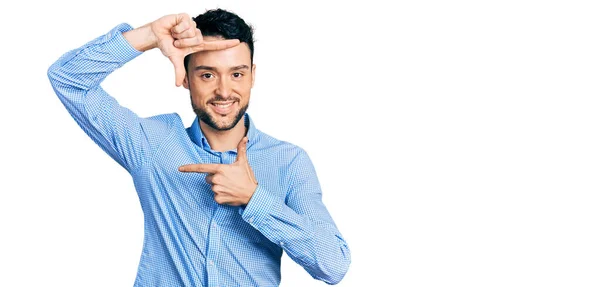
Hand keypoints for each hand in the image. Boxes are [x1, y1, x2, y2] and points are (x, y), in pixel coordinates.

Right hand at [124, 13, 239, 85]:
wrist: (156, 35)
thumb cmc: (167, 45)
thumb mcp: (175, 59)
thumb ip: (179, 71)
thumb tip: (178, 85)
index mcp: (198, 44)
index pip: (215, 45)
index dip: (227, 44)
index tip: (238, 42)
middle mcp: (197, 34)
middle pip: (197, 39)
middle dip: (183, 42)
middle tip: (176, 42)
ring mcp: (193, 25)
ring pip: (191, 32)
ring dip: (179, 35)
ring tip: (174, 34)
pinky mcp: (186, 17)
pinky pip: (185, 24)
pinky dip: (176, 27)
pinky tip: (174, 26)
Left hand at [179, 137, 257, 205]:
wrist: (252, 194)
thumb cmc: (247, 178)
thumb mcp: (243, 162)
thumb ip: (241, 149)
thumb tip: (245, 138)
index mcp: (220, 169)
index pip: (201, 167)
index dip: (189, 168)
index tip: (180, 168)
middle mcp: (216, 179)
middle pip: (208, 178)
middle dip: (215, 178)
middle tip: (228, 179)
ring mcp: (216, 190)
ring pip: (212, 187)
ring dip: (219, 186)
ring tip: (230, 186)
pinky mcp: (218, 199)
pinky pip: (215, 196)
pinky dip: (221, 195)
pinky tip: (229, 193)